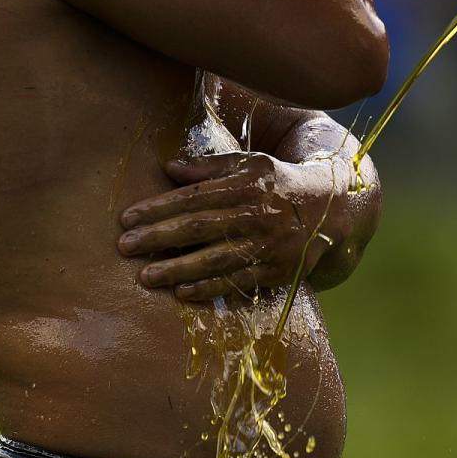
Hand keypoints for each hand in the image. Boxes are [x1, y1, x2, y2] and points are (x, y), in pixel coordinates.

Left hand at [117, 152, 349, 300]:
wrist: (332, 209)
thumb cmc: (279, 183)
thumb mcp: (250, 164)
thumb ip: (209, 166)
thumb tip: (168, 167)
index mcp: (248, 183)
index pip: (195, 196)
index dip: (158, 208)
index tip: (127, 218)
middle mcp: (259, 213)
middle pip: (200, 226)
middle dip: (159, 237)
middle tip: (124, 247)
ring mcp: (270, 244)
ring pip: (216, 258)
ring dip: (178, 269)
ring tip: (145, 277)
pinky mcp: (278, 270)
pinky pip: (238, 281)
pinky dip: (209, 288)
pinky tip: (182, 293)